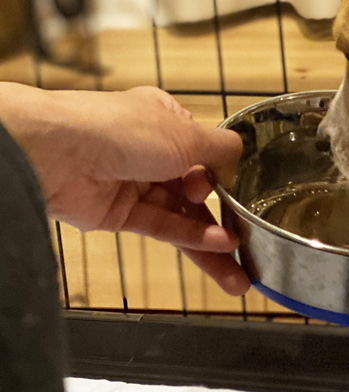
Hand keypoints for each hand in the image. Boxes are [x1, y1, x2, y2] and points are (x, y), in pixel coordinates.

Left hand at [0, 84, 250, 295]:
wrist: (55, 153)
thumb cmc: (117, 129)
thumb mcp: (187, 133)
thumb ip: (221, 149)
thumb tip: (242, 156)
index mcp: (166, 121)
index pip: (207, 151)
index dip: (225, 173)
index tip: (238, 187)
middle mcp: (151, 151)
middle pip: (198, 189)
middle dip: (226, 216)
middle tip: (251, 240)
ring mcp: (135, 184)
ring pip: (184, 216)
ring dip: (212, 241)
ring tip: (240, 271)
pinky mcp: (121, 215)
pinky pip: (165, 228)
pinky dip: (191, 239)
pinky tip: (218, 249)